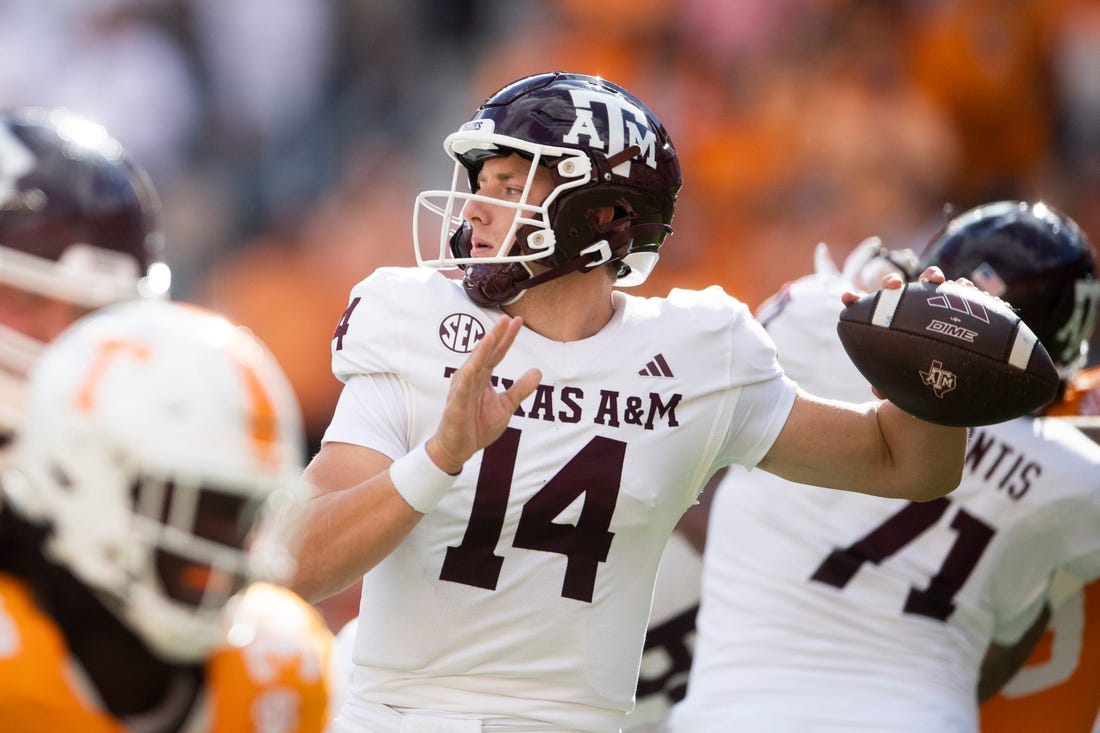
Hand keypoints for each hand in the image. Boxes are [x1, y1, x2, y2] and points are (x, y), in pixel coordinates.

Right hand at [426, 315, 540, 473]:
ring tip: (491, 336)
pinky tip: (472, 367)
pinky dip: (467, 377)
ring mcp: (462, 390)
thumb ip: (520, 389)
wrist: (459, 448)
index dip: (506, 338)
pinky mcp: (456, 405)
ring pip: (472, 366)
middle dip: (496, 336)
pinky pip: (462, 389)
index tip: (517, 321)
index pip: (496, 353)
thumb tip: (538, 371)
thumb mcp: (506, 406)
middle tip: (507, 318)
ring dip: (481, 351)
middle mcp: (470, 378)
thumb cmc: (477, 425)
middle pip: (485, 353)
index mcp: (482, 377)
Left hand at [840, 265, 973, 399]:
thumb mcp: (903, 376)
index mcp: (886, 320)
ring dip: (930, 275)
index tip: (847, 297)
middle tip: (893, 286)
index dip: (854, 300)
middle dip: (890, 282)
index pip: (864, 307)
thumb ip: (889, 381)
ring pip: (926, 281)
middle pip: (893, 287)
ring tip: (935, 279)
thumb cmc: (917, 371)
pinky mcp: (955, 302)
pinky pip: (959, 290)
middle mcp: (906, 306)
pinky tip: (967, 287)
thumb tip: (878, 394)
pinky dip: (962, 286)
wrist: (950, 369)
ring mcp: (930, 301)